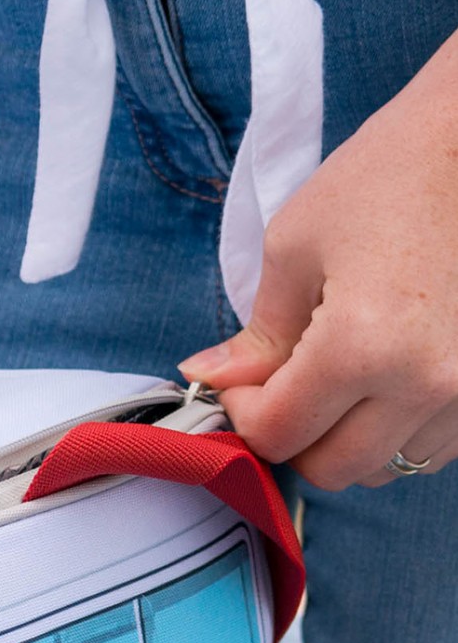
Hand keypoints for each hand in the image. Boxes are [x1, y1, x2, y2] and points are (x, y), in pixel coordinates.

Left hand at [180, 32, 457, 488]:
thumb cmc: (391, 173)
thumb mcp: (297, 246)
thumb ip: (258, 334)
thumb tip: (211, 382)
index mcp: (364, 346)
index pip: (277, 434)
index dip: (244, 413)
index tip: (243, 379)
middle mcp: (427, 383)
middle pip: (331, 469)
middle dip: (294, 437)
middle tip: (284, 387)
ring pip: (385, 467)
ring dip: (348, 439)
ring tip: (341, 377)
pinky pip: (432, 445)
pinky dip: (397, 428)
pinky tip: (387, 377)